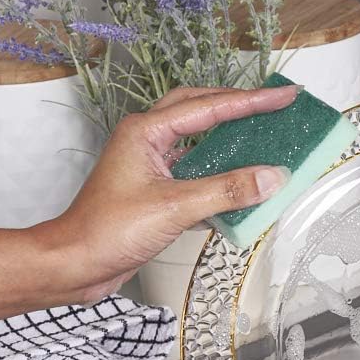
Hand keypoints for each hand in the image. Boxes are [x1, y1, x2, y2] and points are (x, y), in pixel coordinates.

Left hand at [40, 84, 298, 300]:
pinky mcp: (156, 189)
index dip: (252, 101)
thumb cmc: (107, 231)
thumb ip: (227, 190)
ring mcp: (151, 164)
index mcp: (146, 131)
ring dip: (231, 137)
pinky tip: (243, 181)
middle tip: (275, 104)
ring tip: (265, 136)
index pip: (209, 107)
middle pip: (201, 108)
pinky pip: (196, 170)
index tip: (284, 95)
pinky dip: (221, 172)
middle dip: (239, 105)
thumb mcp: (174, 208)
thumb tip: (272, 177)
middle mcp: (147, 140)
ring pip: (198, 139)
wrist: (75, 264)